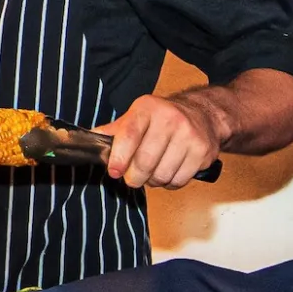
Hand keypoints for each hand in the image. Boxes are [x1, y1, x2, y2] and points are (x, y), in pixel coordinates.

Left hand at [97, 93, 223, 189]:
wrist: (203, 115)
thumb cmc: (163, 119)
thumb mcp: (136, 117)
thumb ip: (114, 131)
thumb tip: (89, 140)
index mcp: (147, 108)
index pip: (129, 134)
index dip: (119, 157)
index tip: (114, 172)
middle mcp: (170, 118)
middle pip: (145, 162)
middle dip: (134, 177)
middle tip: (133, 178)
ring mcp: (188, 135)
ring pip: (162, 175)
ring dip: (153, 181)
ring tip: (153, 171)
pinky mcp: (202, 151)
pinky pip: (179, 180)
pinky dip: (170, 183)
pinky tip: (170, 171)